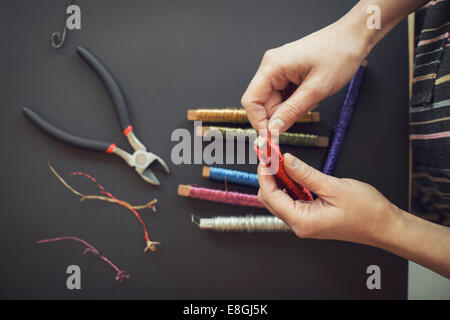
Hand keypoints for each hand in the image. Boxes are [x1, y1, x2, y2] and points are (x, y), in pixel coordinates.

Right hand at [241, 16, 369, 133]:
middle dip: (280, 115)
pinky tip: (311, 96)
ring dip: (291, 109)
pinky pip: (285, 96)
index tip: (270, 137)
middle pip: (263, 103)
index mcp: (272, 66)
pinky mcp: (288, 74)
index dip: (259, 122)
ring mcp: (279, 70)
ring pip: (275, 102)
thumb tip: (273, 129)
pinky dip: (296, 102)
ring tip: (312, 99)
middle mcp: (271, 67)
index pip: (251, 101)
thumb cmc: (339, 53)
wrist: (354, 37)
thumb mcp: (316, 89)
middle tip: (299, 118)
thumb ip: (292, 111)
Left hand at [257, 153, 401, 245]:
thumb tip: (286, 161)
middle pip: (271, 199)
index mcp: (303, 221)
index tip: (265, 157)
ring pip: (280, 200)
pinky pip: (292, 201)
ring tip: (283, 161)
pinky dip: (290, 186)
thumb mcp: (334, 187)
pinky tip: (294, 173)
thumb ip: (306, 174)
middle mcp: (300, 225)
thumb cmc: (367, 211)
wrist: (385, 226)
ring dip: (279, 180)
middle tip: (273, 156)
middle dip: (269, 177)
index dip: (265, 175)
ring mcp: (304, 223)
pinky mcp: (310, 218)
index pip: (271, 197)